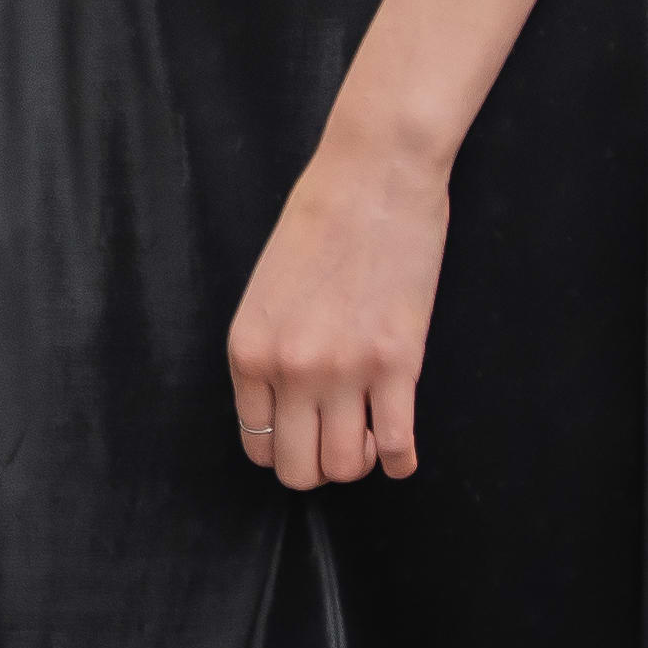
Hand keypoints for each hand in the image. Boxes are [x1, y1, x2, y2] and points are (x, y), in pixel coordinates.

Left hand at [223, 127, 448, 488]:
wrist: (373, 178)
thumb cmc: (317, 222)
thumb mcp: (265, 291)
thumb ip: (270, 350)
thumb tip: (286, 406)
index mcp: (247, 349)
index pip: (256, 442)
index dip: (282, 449)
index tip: (303, 436)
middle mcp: (289, 368)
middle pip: (298, 469)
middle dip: (318, 466)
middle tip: (337, 442)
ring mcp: (345, 370)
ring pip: (346, 467)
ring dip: (359, 461)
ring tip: (368, 437)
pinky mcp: (399, 363)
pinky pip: (398, 447)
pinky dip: (400, 460)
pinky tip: (400, 449)